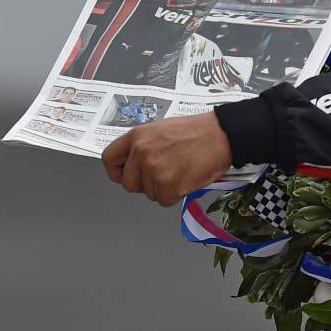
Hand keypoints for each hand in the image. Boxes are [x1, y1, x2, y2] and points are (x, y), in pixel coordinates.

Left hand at [102, 112, 234, 206]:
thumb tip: (134, 164)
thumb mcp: (160, 130)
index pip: (109, 159)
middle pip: (128, 184)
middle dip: (144, 184)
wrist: (221, 135)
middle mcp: (140, 152)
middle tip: (163, 175)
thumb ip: (143, 146)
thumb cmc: (196, 132)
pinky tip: (186, 179)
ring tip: (180, 171)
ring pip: (149, 194)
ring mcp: (153, 169)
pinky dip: (175, 195)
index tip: (124, 175)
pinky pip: (164, 200)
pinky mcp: (168, 185)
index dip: (117, 171)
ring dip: (164, 189)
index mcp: (136, 136)